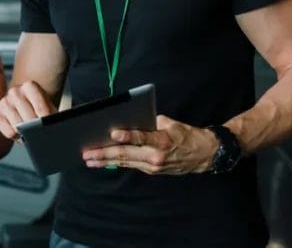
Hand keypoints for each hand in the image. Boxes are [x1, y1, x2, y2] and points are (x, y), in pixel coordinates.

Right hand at [0, 81, 55, 139]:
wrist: (26, 111)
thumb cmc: (40, 111)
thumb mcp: (49, 110)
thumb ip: (49, 116)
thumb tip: (47, 125)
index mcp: (30, 86)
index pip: (41, 109)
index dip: (46, 122)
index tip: (49, 127)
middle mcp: (14, 91)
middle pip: (29, 119)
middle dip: (36, 129)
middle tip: (39, 130)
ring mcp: (4, 103)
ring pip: (18, 127)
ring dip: (26, 133)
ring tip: (29, 129)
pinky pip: (10, 133)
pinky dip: (16, 136)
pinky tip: (19, 130)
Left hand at [81, 115, 219, 174]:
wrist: (204, 155)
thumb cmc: (186, 135)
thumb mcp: (171, 123)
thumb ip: (150, 122)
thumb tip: (130, 120)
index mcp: (162, 141)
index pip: (141, 138)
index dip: (126, 136)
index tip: (112, 133)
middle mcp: (156, 156)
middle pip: (126, 154)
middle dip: (104, 153)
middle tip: (87, 153)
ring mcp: (153, 166)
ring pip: (125, 162)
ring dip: (105, 161)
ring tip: (89, 160)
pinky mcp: (152, 170)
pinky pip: (131, 165)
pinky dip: (116, 163)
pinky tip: (103, 162)